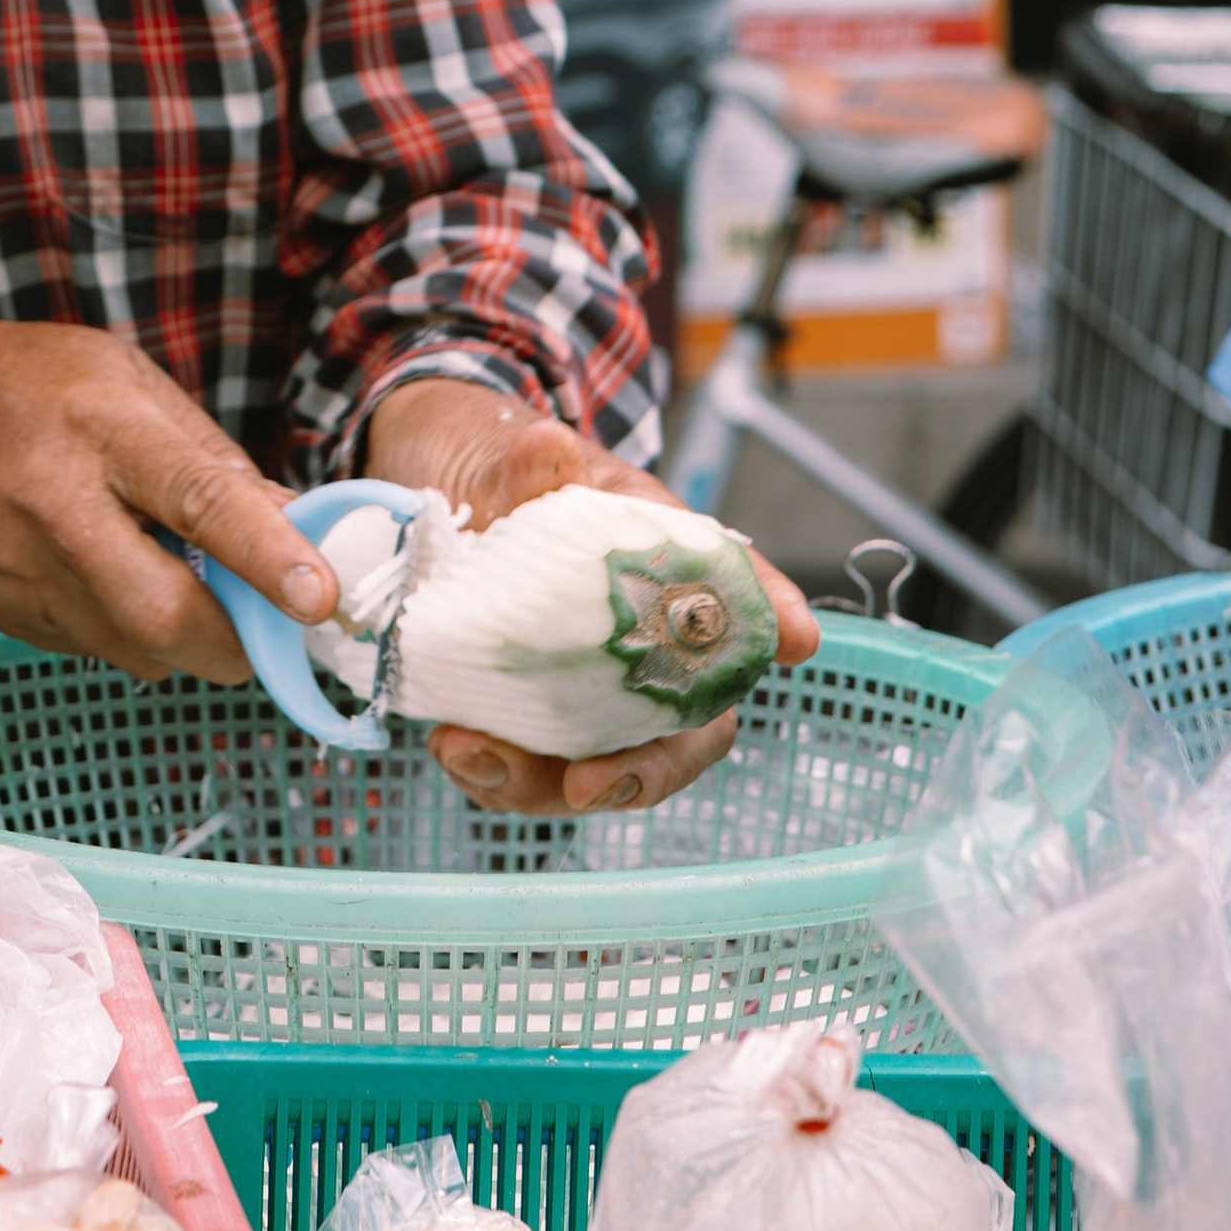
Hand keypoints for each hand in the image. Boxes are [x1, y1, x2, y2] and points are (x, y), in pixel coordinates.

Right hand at [0, 315, 334, 683]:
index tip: (319, 597)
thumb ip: (204, 454)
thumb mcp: (122, 378)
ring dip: (182, 640)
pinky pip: (90, 648)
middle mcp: (57, 508)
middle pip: (165, 614)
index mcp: (101, 428)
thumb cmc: (21, 381)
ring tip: (185, 591)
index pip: (198, 500)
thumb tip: (288, 523)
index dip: (266, 555)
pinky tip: (117, 585)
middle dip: (234, 643)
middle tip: (265, 631)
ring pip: (132, 650)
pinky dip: (126, 634)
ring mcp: (20, 572)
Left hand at [364, 373, 818, 817]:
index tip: (796, 636)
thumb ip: (534, 469)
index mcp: (666, 577)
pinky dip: (493, 774)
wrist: (434, 479)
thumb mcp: (520, 462)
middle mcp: (643, 650)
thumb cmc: (505, 473)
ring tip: (473, 751)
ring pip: (597, 771)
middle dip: (643, 772)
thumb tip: (546, 447)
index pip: (737, 604)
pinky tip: (456, 746)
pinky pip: (524, 772)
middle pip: (682, 732)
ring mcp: (585, 695)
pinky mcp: (521, 721)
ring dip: (540, 783)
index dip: (769, 618)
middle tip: (587, 783)